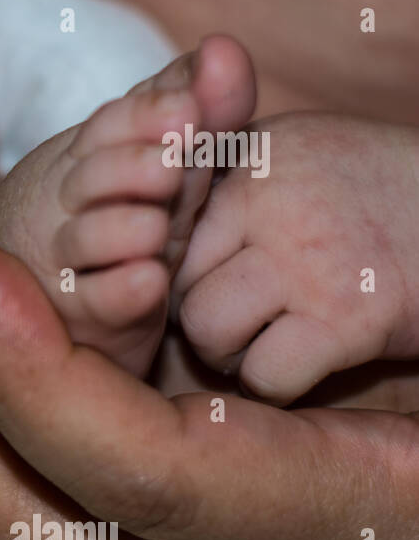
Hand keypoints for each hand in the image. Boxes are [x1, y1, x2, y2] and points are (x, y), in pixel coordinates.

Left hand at [174, 112, 418, 404]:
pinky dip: (279, 384)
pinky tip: (310, 364)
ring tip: (272, 340)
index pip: (164, 223)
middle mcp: (270, 195)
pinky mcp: (347, 317)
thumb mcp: (306, 157)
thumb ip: (229, 180)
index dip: (178, 267)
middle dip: (200, 313)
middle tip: (247, 320)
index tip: (210, 281)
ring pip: (205, 328)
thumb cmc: (391, 198)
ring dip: (231, 352)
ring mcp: (307, 256)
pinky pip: (263, 374)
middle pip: (173, 279)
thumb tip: (148, 230)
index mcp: (255, 155)